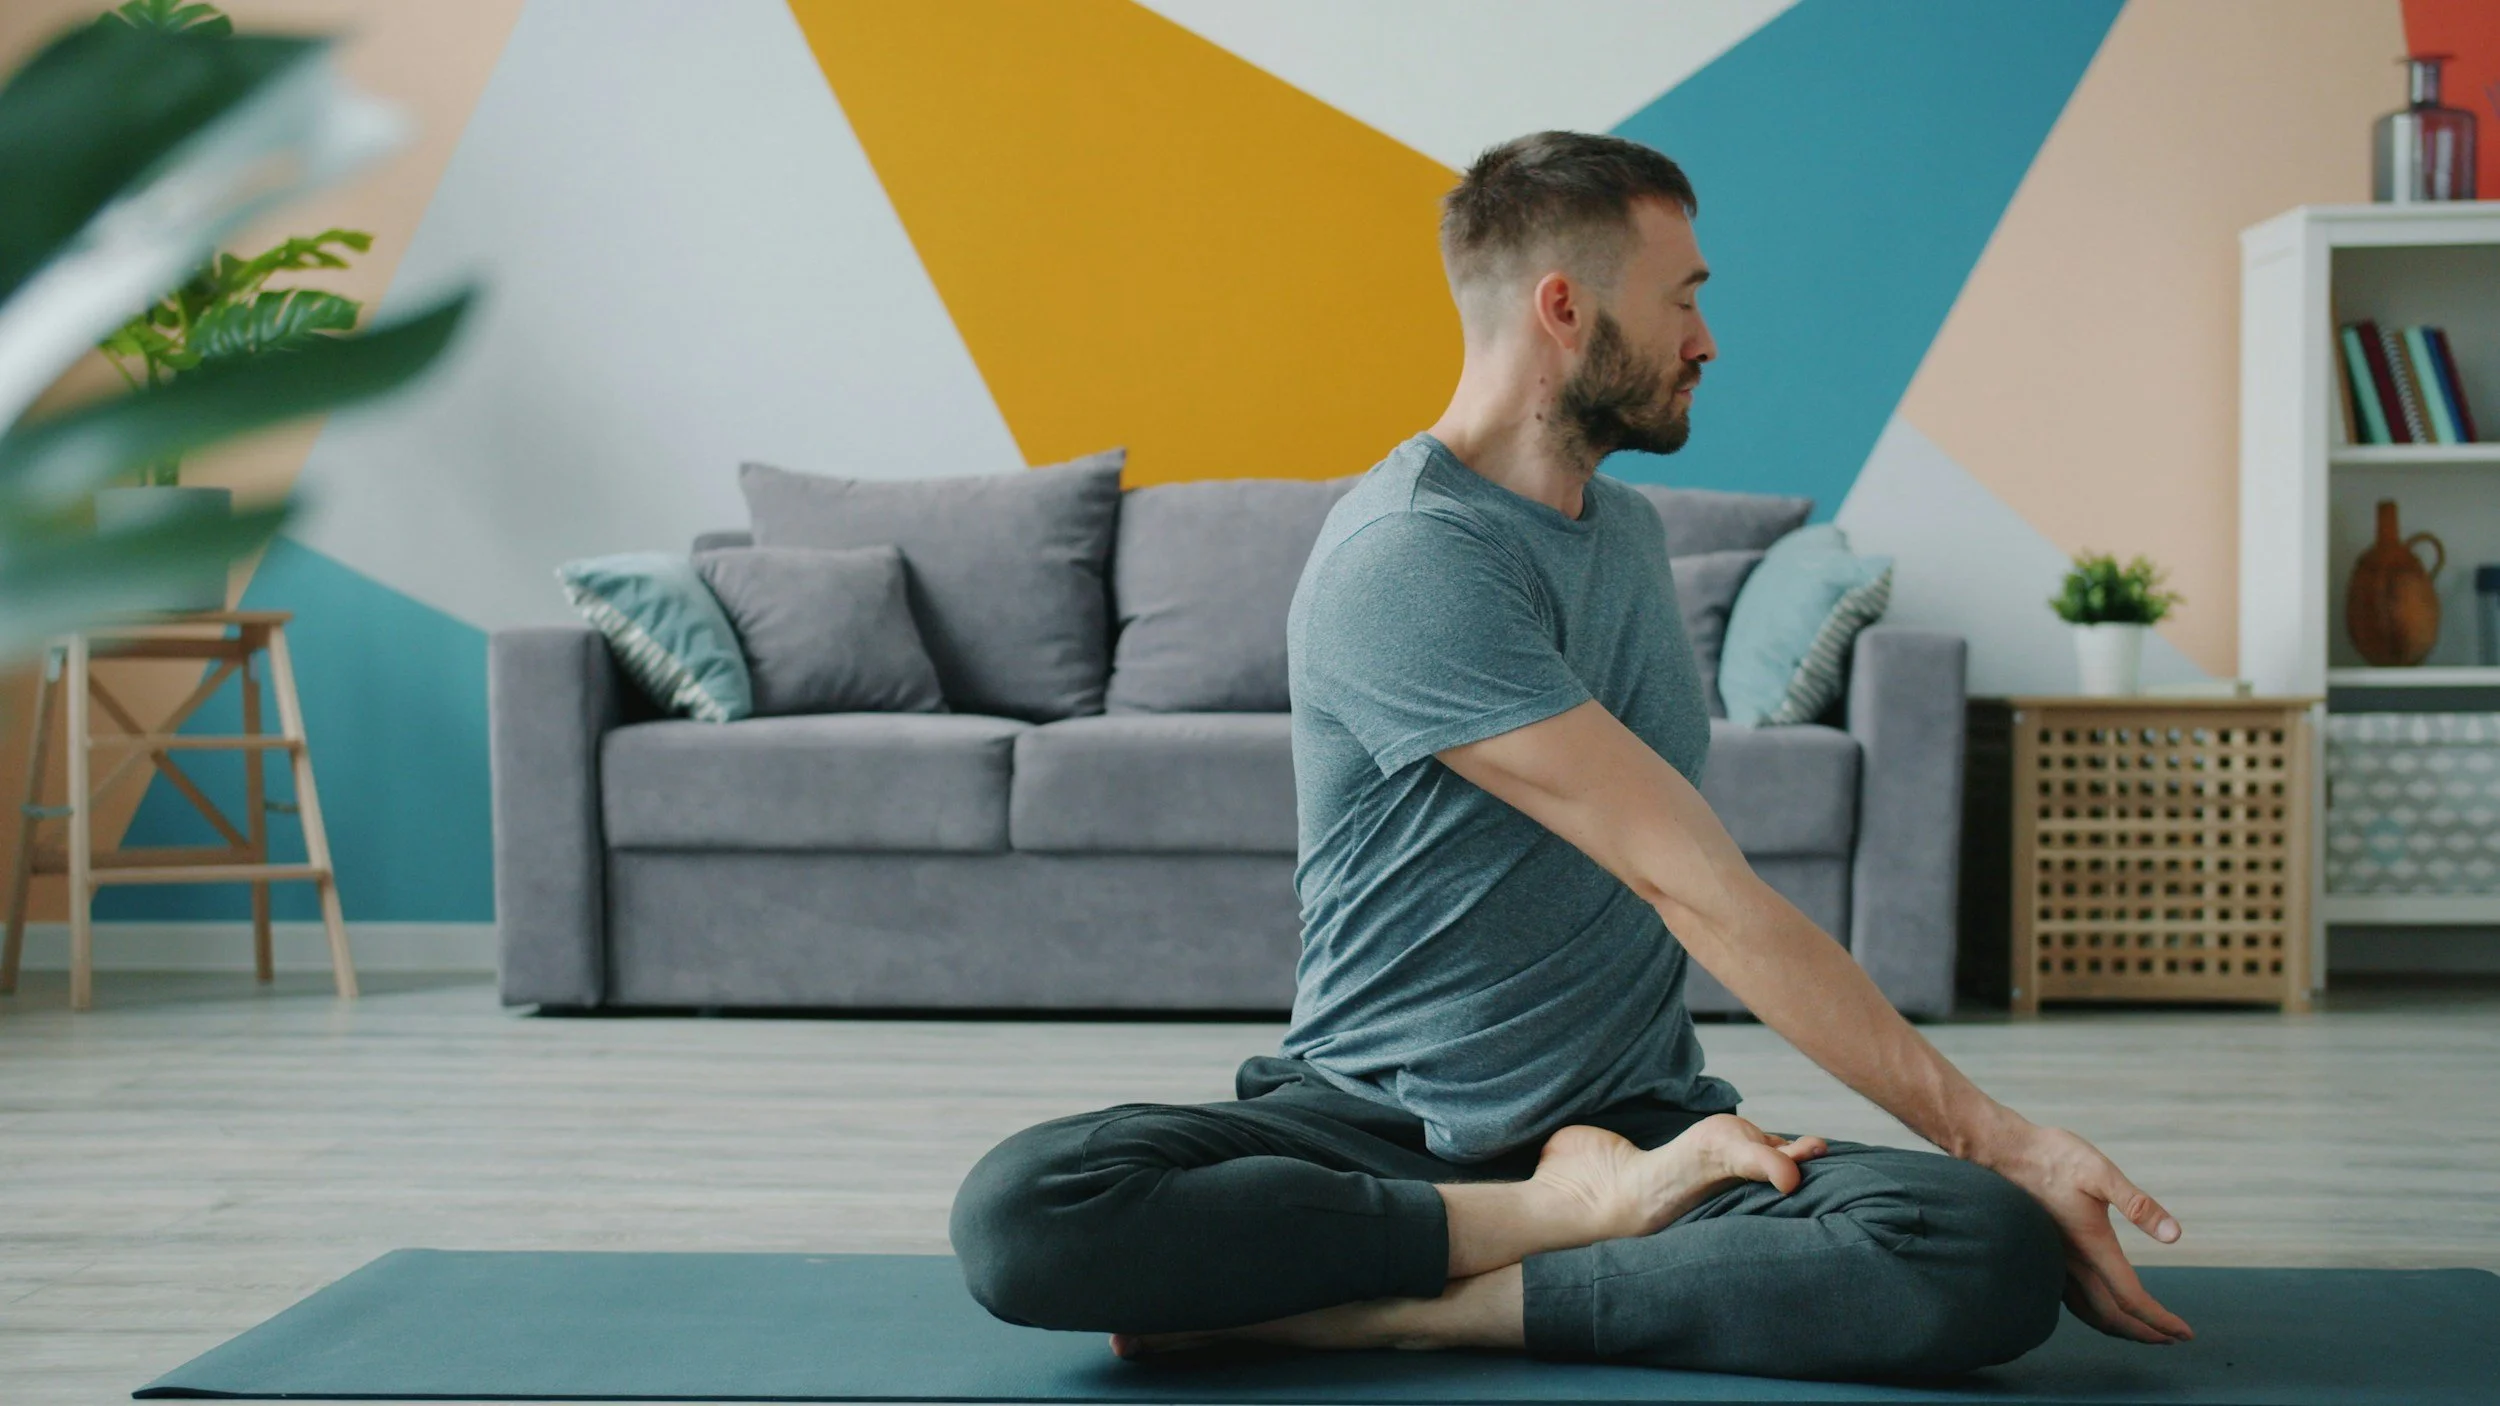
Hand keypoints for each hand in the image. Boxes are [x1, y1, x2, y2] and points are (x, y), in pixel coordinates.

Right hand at [1979, 1122, 2192, 1344]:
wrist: (2003, 1152)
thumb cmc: (2053, 1158)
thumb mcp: (2101, 1172)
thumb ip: (2138, 1205)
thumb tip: (2174, 1235)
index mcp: (2092, 1246)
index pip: (2131, 1299)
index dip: (2160, 1320)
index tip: (2184, 1332)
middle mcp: (2072, 1263)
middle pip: (2111, 1317)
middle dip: (2145, 1333)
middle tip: (2172, 1338)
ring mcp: (2054, 1263)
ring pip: (2089, 1313)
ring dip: (2120, 1328)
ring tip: (2144, 1330)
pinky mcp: (2044, 1256)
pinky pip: (2072, 1301)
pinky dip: (2096, 1315)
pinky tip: (2102, 1305)